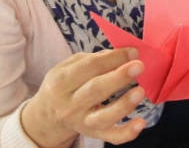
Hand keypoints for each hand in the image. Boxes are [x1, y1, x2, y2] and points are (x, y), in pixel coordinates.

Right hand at [22, 48, 146, 146]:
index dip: (113, 58)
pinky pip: (111, 137)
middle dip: (119, 77)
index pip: (90, 67)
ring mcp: (82, 122)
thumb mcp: (68, 66)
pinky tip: (140, 123)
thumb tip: (121, 55)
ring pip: (103, 117)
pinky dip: (127, 133)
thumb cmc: (64, 84)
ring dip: (123, 104)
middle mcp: (70, 104)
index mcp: (62, 82)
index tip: (133, 52)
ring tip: (140, 91)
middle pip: (96, 90)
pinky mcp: (94, 134)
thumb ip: (93, 59)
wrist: (48, 115)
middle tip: (139, 66)